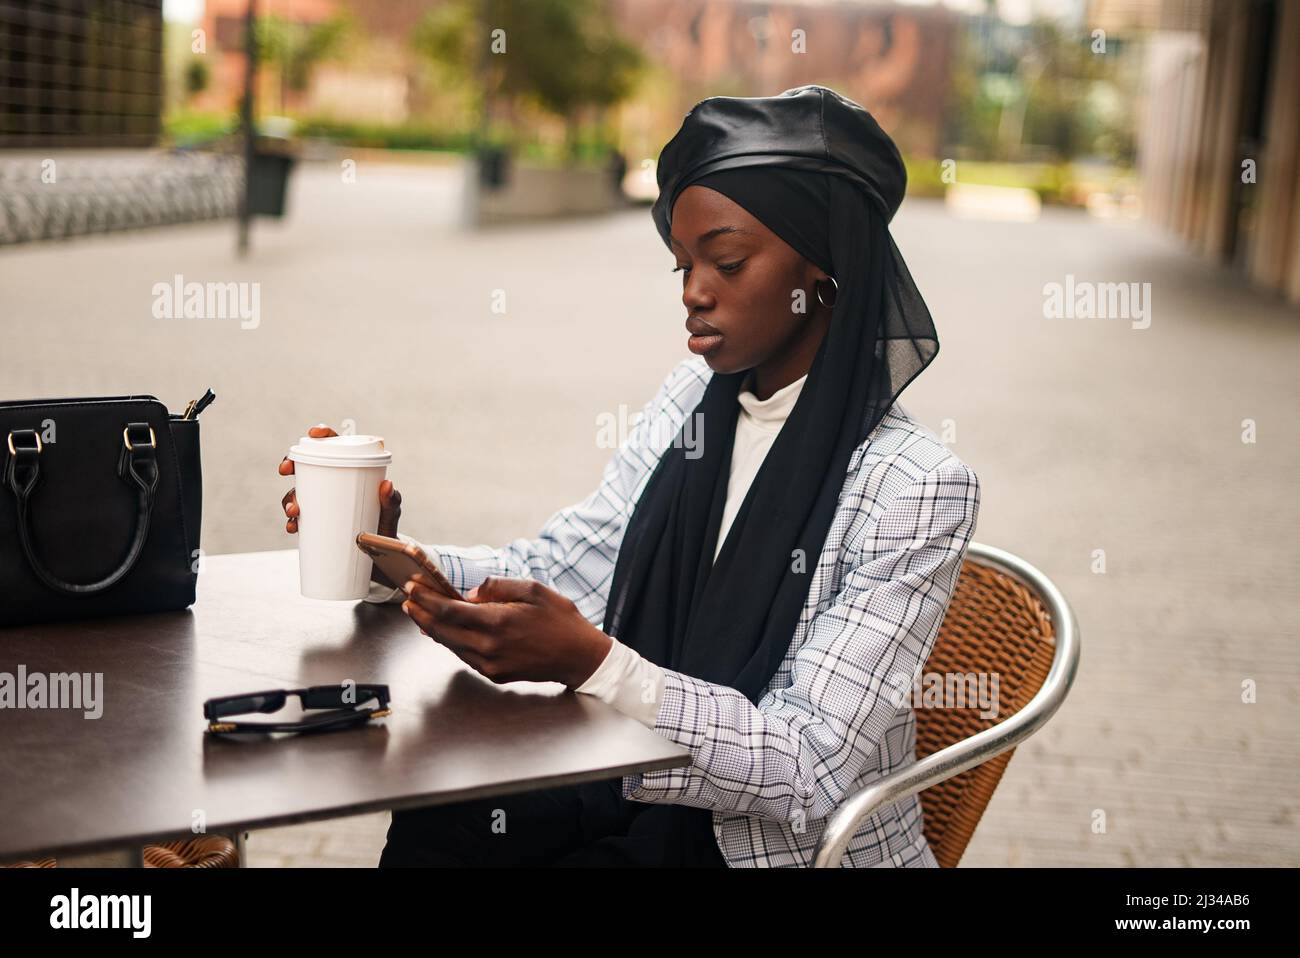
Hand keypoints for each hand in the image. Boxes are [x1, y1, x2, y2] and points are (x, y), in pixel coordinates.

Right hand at [279, 424, 402, 586]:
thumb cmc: (385, 526)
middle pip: (305, 466)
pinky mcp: (315, 522)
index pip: (335, 445)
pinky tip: (293, 528)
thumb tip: (387, 486)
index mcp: (350, 472)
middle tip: (286, 471)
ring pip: (296, 492)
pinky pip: (297, 518)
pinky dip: (292, 522)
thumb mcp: (390, 514)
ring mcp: (321, 503)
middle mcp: (332, 484)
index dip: (322, 434)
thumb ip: (392, 501)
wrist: (379, 557)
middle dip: (290, 464)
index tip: (314, 434)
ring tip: (294, 511)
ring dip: (289, 498)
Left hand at [401, 575, 612, 688]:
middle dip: (421, 613)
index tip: (413, 588)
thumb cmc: (560, 620)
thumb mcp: (533, 590)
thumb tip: (469, 594)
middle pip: (441, 630)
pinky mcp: (494, 674)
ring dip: (431, 628)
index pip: (449, 611)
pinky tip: (444, 631)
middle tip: (408, 599)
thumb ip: (497, 587)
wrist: (579, 656)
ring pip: (450, 645)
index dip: (427, 599)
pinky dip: (450, 641)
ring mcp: (490, 664)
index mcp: (497, 621)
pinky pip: (464, 655)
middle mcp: (489, 646)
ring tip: (419, 613)